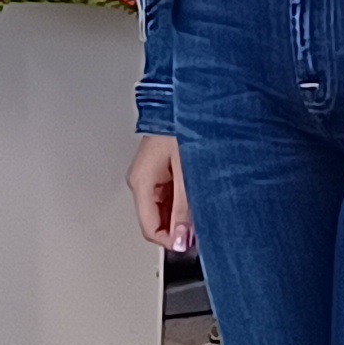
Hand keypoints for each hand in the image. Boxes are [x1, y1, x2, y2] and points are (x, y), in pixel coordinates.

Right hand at [129, 134, 191, 253]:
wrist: (184, 102)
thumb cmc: (182, 128)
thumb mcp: (187, 174)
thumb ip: (183, 210)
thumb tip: (180, 240)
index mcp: (140, 182)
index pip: (150, 229)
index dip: (172, 240)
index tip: (193, 243)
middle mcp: (141, 180)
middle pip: (156, 221)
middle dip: (179, 226)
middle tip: (202, 221)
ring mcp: (149, 175)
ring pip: (163, 211)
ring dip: (182, 213)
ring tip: (201, 201)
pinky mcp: (159, 170)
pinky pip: (169, 197)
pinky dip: (183, 201)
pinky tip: (197, 193)